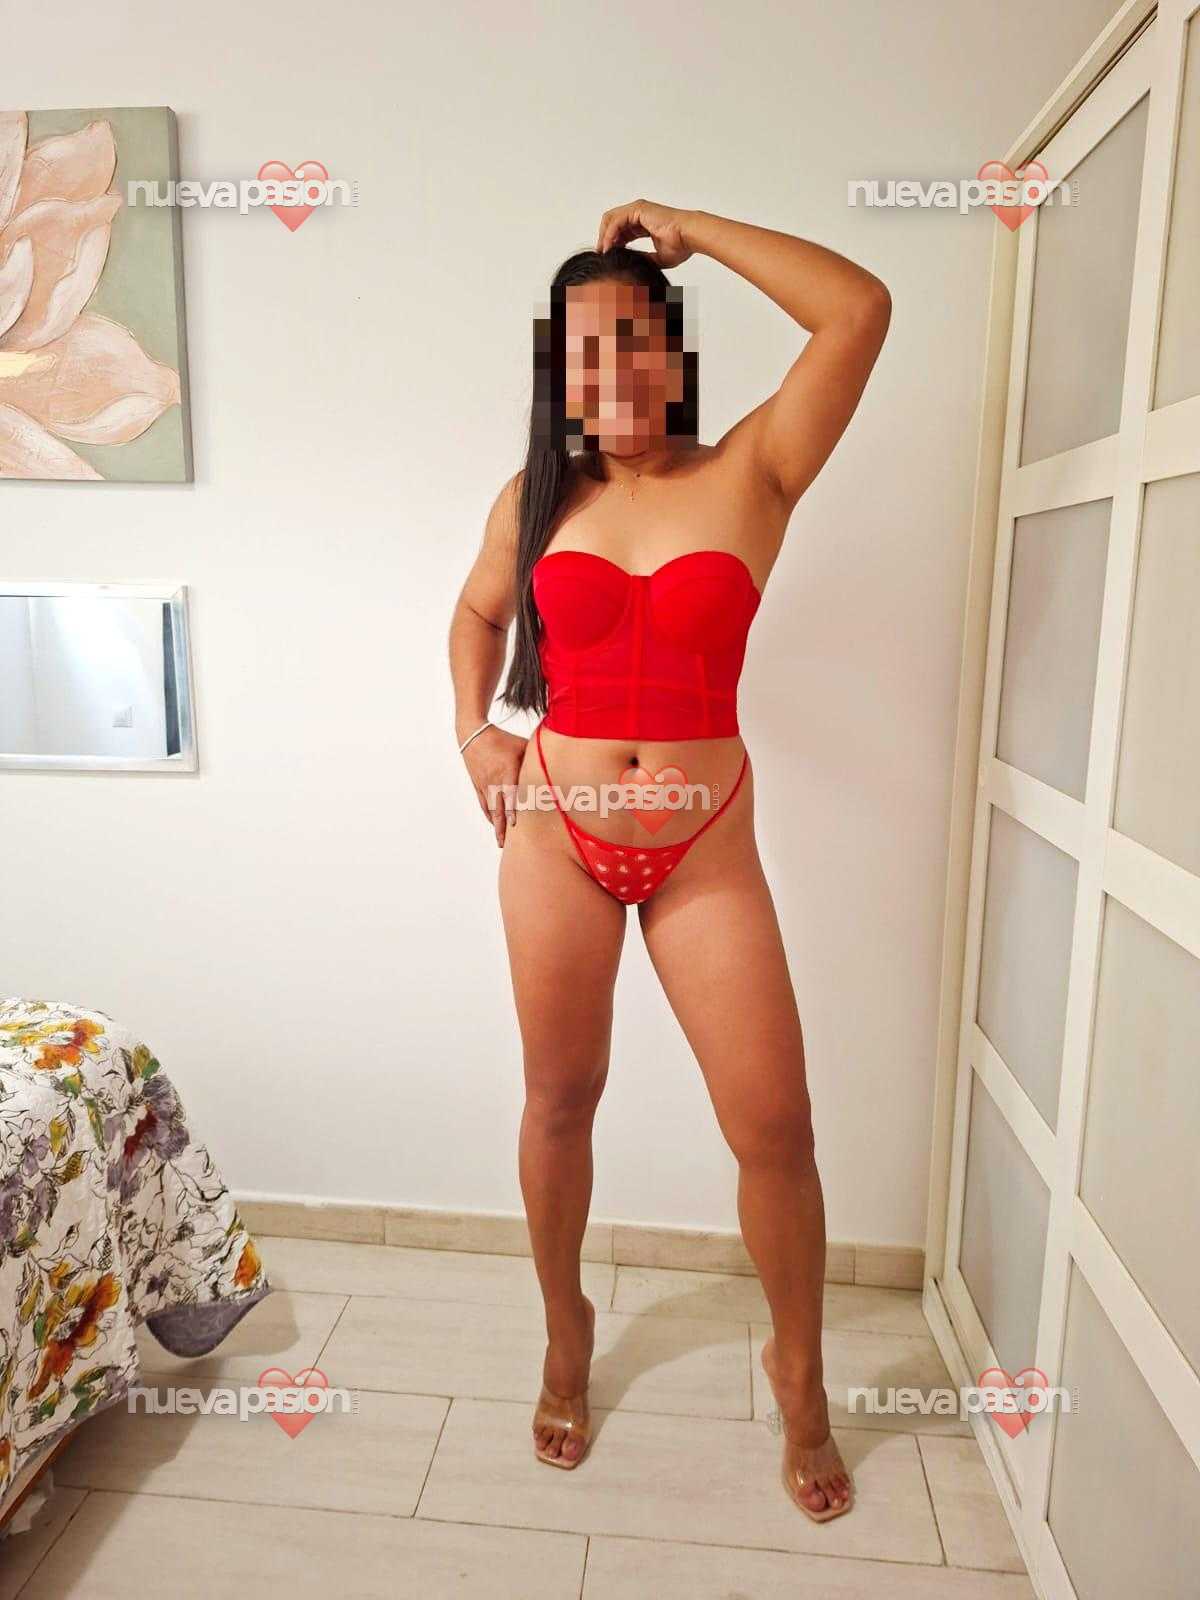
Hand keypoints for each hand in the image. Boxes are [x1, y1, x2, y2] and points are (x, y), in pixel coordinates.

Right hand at [461, 725, 527, 845]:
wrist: (474, 735)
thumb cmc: (503, 740)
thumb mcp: (522, 746)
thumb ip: (536, 758)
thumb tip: (557, 765)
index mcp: (507, 770)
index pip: (510, 793)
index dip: (512, 809)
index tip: (514, 823)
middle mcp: (494, 780)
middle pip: (498, 807)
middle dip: (502, 826)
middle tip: (505, 843)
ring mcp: (484, 785)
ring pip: (490, 809)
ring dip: (496, 826)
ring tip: (500, 842)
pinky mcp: (478, 786)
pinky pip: (484, 804)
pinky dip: (490, 816)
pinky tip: (495, 826)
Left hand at [596, 199, 694, 267]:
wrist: (689, 236)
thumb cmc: (681, 245)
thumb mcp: (656, 258)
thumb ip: (643, 258)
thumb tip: (632, 265)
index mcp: (643, 222)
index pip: (620, 230)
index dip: (612, 243)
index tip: (608, 257)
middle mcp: (639, 213)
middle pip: (612, 222)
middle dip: (605, 238)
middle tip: (602, 255)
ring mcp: (638, 209)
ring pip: (611, 220)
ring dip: (604, 236)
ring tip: (604, 253)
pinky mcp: (637, 209)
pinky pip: (616, 221)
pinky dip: (609, 234)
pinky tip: (609, 247)